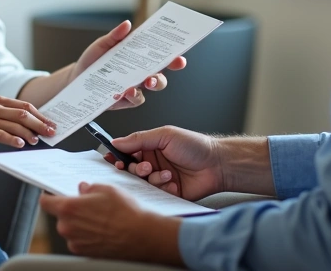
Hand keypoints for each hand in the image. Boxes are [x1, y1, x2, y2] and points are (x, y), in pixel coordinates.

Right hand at [0, 96, 55, 150]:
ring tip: (36, 141)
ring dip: (28, 133)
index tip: (52, 124)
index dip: (41, 116)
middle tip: (50, 133)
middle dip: (39, 124)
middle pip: (23, 114)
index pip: (25, 106)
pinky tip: (20, 144)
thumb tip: (34, 128)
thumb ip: (9, 118)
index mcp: (0, 102)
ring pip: (13, 124)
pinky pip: (0, 134)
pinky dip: (12, 139)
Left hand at [39, 183, 182, 263]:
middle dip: (72, 210)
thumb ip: (89, 187)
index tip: (52, 195)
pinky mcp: (83, 253)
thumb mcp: (107, 189)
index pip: (45, 202)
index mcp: (69, 208)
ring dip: (80, 224)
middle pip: (61, 216)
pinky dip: (87, 236)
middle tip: (90, 206)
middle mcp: (67, 227)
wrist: (141, 237)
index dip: (49, 197)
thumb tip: (83, 189)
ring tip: (101, 220)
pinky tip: (103, 231)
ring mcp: (74, 242)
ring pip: (71, 229)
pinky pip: (79, 240)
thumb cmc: (125, 213)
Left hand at [72, 20, 187, 109]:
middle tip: (169, 66)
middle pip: (161, 74)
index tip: (180, 54)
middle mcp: (141, 73)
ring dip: (153, 83)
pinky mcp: (125, 100)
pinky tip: (125, 91)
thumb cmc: (93, 60)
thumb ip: (115, 36)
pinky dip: (133, 95)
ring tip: (146, 81)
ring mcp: (135, 87)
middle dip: (167, 71)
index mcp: (139, 57)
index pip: (160, 55)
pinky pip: (135, 99)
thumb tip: (127, 25)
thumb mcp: (102, 45)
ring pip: (153, 87)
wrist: (76, 78)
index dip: (173, 55)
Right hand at [105, 126, 222, 200]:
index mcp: (149, 148)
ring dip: (154, 180)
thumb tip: (116, 142)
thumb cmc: (195, 146)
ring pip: (143, 185)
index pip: (126, 153)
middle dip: (136, 171)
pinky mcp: (167, 194)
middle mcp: (152, 164)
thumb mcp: (165, 135)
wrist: (217, 165)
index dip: (118, 158)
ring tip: (168, 175)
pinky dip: (164, 190)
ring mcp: (159, 179)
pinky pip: (156, 195)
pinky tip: (175, 185)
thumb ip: (139, 139)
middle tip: (147, 168)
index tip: (114, 162)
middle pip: (131, 171)